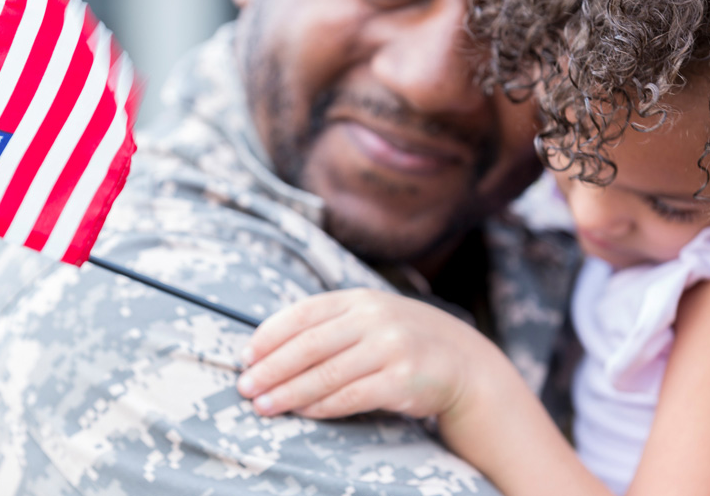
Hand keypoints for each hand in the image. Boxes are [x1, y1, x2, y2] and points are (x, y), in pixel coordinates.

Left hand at [237, 288, 497, 419]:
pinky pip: (351, 396)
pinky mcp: (403, 380)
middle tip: (245, 388)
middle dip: (271, 369)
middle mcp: (373, 318)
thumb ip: (328, 325)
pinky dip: (322, 406)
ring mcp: (390, 348)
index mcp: (358, 299)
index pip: (302, 313)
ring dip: (289, 392)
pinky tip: (301, 412)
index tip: (245, 357)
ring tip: (263, 406)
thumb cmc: (401, 342)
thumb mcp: (369, 319)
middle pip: (308, 345)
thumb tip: (266, 348)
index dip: (269, 336)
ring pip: (326, 373)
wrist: (464, 364)